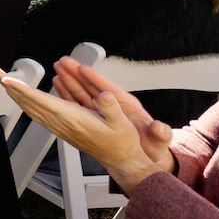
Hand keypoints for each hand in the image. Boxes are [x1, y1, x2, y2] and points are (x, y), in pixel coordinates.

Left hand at [0, 63, 170, 192]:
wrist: (120, 159)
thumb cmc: (120, 141)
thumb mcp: (122, 123)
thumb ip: (111, 106)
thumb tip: (105, 94)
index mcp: (71, 118)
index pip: (40, 100)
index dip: (22, 89)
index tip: (5, 79)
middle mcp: (60, 123)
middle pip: (27, 102)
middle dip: (9, 86)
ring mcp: (57, 126)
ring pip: (28, 107)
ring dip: (14, 93)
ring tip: (2, 79)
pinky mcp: (59, 128)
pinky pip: (36, 113)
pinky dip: (25, 101)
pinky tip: (21, 96)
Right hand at [48, 56, 176, 177]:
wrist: (143, 157)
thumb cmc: (151, 147)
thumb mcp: (158, 140)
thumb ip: (160, 133)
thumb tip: (159, 126)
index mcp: (128, 106)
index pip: (110, 90)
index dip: (97, 79)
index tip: (84, 69)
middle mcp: (114, 105)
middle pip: (93, 86)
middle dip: (78, 73)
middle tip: (64, 61)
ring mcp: (103, 110)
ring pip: (83, 92)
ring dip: (70, 80)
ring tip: (59, 68)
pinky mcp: (95, 116)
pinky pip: (79, 102)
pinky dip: (68, 94)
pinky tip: (59, 85)